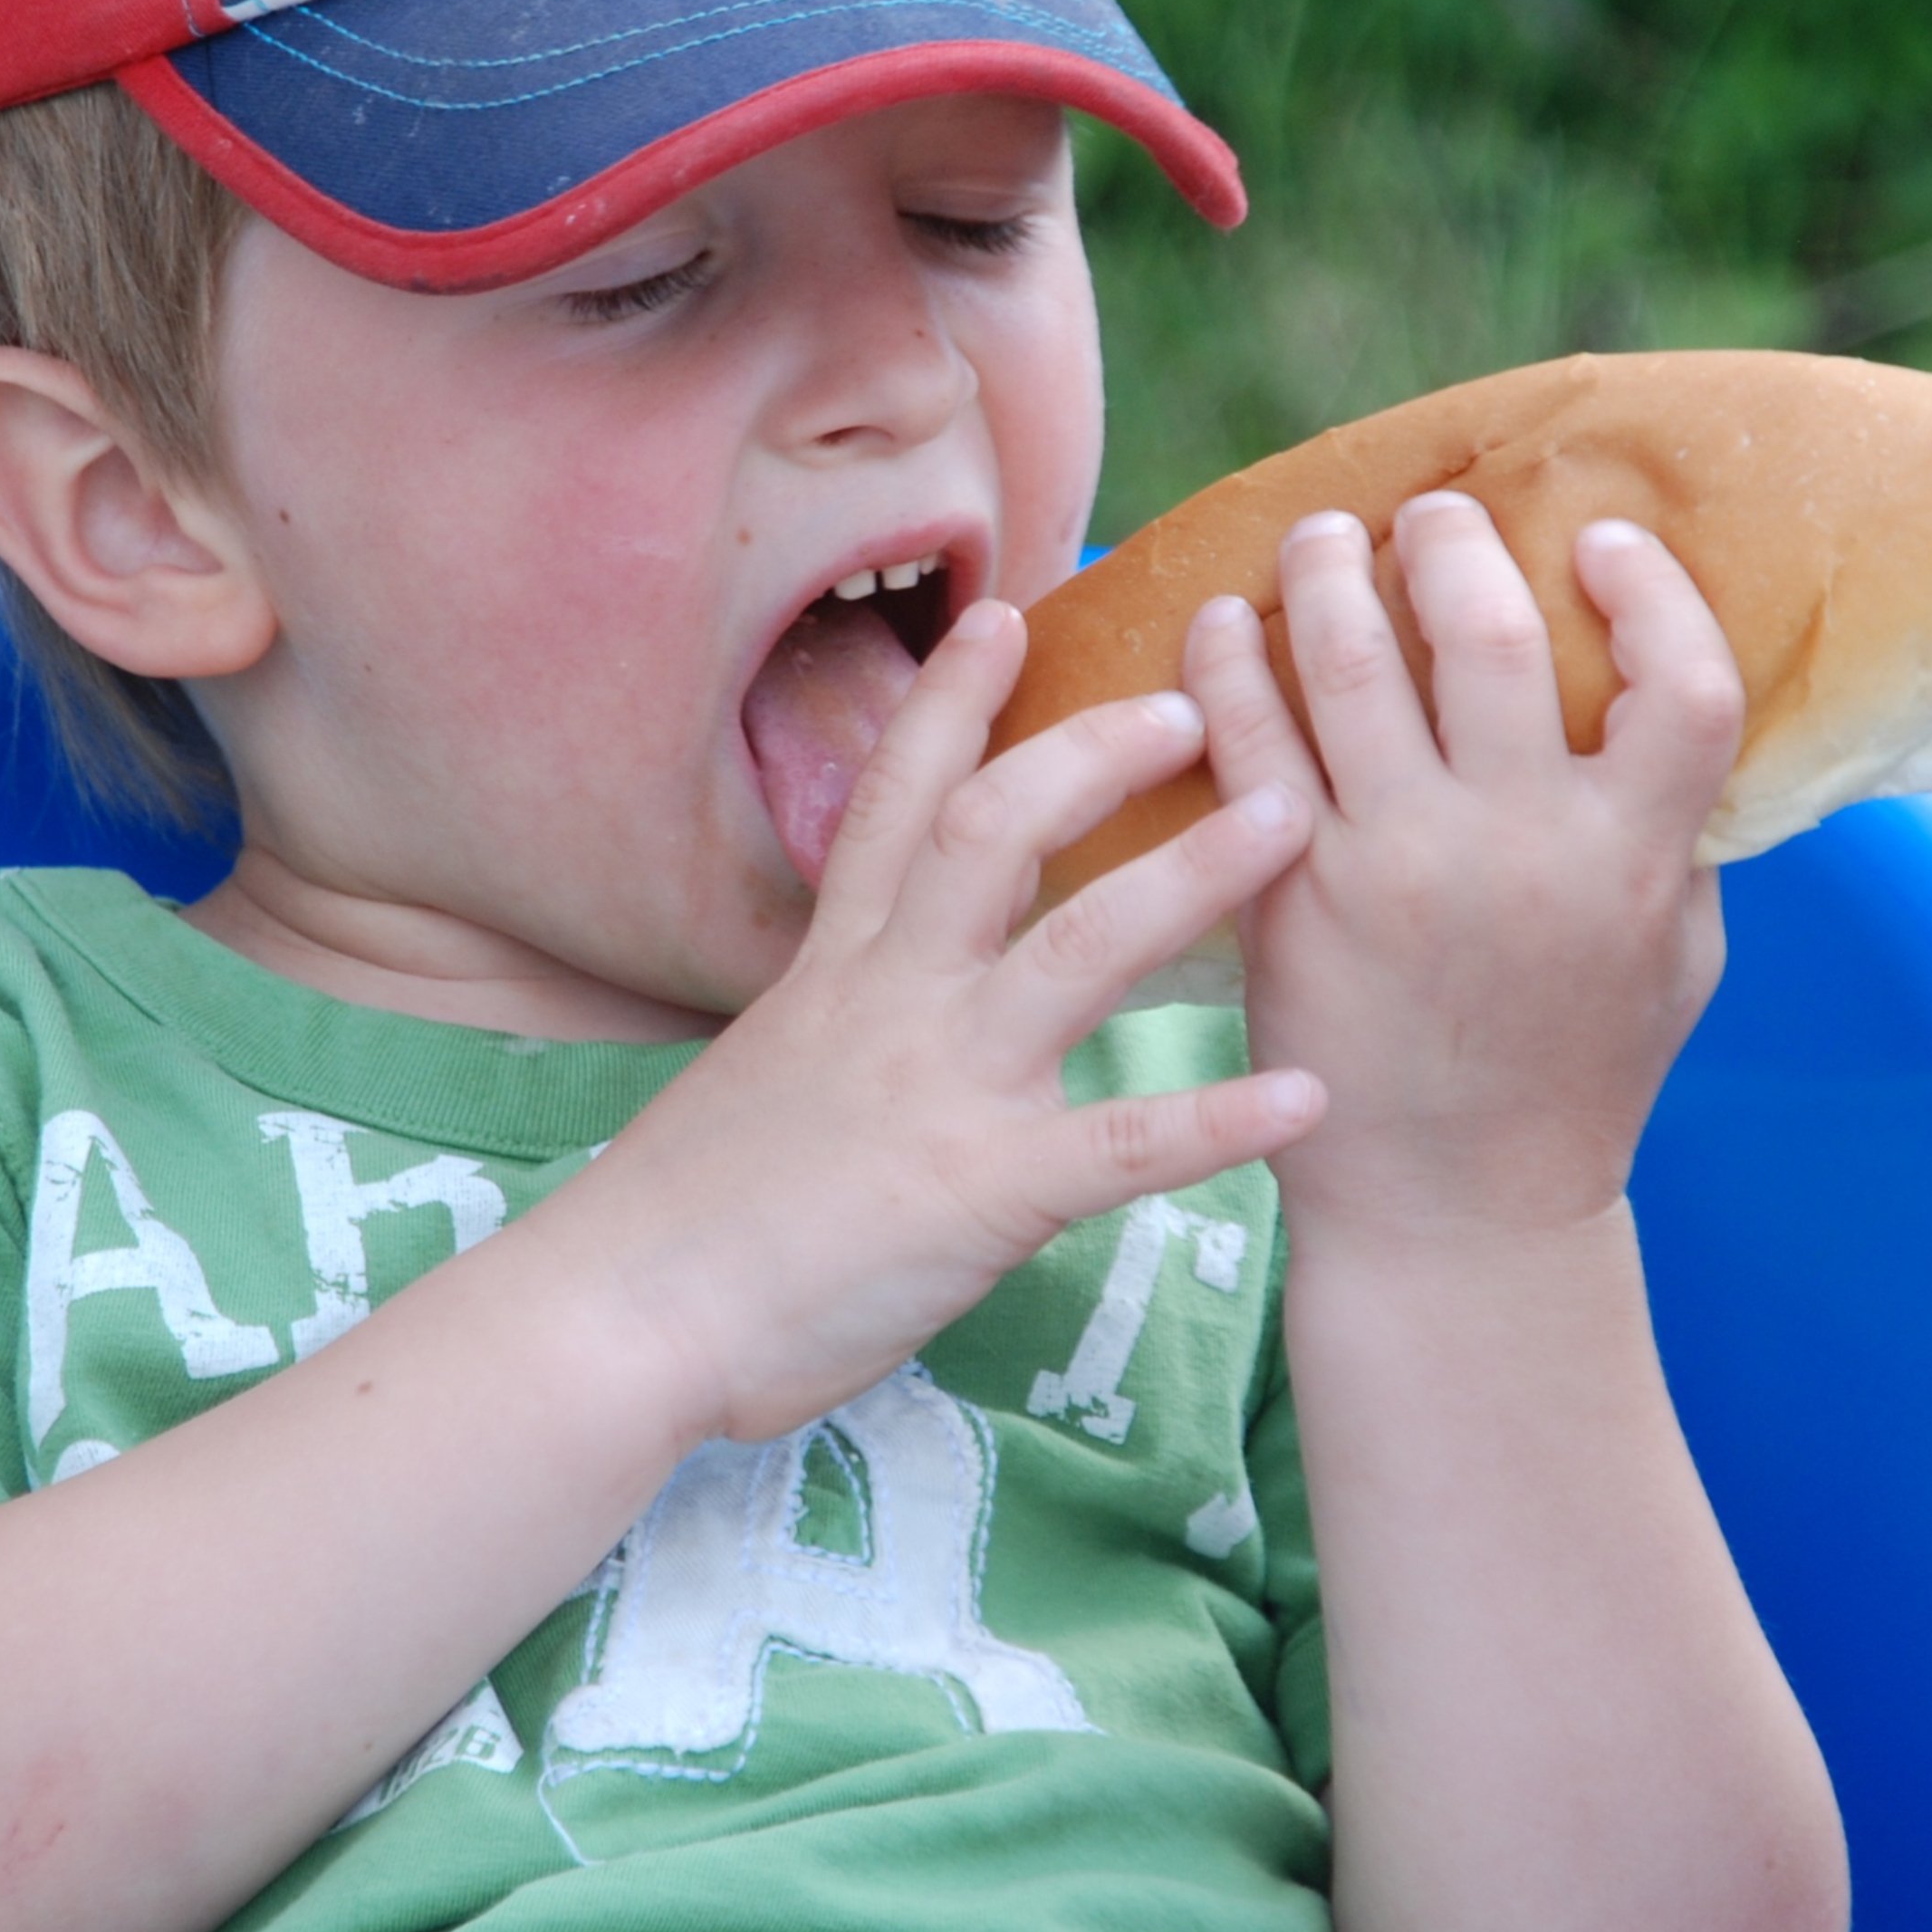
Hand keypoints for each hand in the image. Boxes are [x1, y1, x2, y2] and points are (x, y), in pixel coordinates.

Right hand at [568, 598, 1322, 1443]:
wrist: (624, 1315)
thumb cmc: (684, 1214)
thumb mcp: (764, 1073)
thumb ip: (839, 1020)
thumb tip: (885, 993)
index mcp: (837, 969)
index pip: (896, 802)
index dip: (949, 703)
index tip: (1007, 617)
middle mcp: (893, 999)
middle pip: (996, 830)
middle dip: (1093, 753)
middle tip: (1193, 701)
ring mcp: (941, 1085)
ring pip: (1078, 948)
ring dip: (1190, 875)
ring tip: (1294, 816)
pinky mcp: (980, 1191)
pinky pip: (1117, 1144)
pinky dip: (1215, 1121)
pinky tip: (1307, 1096)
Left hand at [1183, 497, 1742, 1246]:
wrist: (1456, 1210)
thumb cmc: (1576, 1075)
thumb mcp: (1676, 960)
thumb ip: (1676, 834)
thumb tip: (1668, 694)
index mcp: (1631, 858)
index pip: (1683, 683)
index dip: (1651, 592)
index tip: (1599, 539)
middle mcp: (1515, 850)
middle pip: (1489, 635)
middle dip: (1450, 543)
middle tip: (1427, 516)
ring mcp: (1394, 869)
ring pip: (1351, 664)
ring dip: (1328, 573)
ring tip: (1317, 539)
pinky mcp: (1290, 899)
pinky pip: (1247, 743)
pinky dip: (1228, 663)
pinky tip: (1223, 624)